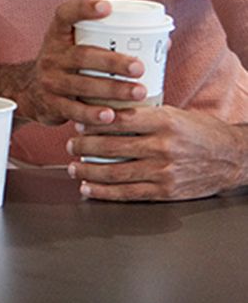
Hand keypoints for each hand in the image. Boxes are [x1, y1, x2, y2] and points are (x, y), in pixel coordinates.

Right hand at [15, 0, 148, 126]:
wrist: (30, 91)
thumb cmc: (66, 64)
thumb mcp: (76, 47)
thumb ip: (109, 43)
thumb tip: (162, 42)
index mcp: (57, 35)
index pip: (65, 14)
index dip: (84, 8)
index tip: (107, 7)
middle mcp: (51, 55)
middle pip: (82, 55)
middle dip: (112, 62)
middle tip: (139, 67)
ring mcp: (50, 80)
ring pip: (81, 84)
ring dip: (112, 89)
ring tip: (138, 92)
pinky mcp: (51, 104)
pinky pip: (74, 110)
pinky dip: (93, 114)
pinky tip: (111, 116)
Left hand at [67, 106, 247, 200]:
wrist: (232, 157)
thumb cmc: (200, 131)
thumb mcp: (173, 112)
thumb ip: (143, 113)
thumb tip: (106, 109)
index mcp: (163, 121)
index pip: (120, 118)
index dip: (93, 121)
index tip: (77, 121)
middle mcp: (162, 146)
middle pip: (112, 146)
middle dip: (84, 146)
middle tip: (70, 145)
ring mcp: (164, 171)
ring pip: (115, 171)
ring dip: (88, 170)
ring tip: (73, 166)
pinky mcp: (166, 191)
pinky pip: (128, 193)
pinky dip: (104, 192)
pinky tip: (88, 188)